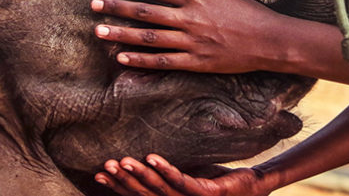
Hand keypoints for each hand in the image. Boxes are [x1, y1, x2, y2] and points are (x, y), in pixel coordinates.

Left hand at [90, 0, 289, 73]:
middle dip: (117, 8)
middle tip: (94, 5)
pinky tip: (122, 58)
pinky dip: (141, 60)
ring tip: (98, 30)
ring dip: (121, 33)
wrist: (270, 40)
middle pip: (145, 12)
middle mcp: (190, 18)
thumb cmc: (247, 13)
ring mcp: (192, 42)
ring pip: (149, 37)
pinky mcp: (197, 63)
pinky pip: (163, 61)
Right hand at [95, 155, 273, 195]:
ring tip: (121, 161)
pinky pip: (181, 181)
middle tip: (104, 167)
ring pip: (158, 190)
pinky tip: (151, 157)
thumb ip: (168, 174)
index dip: (117, 187)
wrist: (250, 187)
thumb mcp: (188, 177)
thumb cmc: (217, 182)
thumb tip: (145, 159)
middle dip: (122, 181)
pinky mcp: (205, 193)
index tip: (98, 174)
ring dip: (138, 175)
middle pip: (143, 195)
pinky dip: (165, 169)